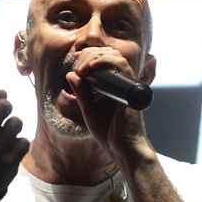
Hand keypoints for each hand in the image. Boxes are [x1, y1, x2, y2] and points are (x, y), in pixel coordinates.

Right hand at [0, 76, 29, 192]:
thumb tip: (3, 92)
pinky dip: (19, 143)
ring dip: (13, 126)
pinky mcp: (9, 162)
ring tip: (5, 134)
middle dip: (5, 106)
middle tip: (2, 113)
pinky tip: (10, 149)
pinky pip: (23, 141)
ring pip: (17, 122)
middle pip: (4, 106)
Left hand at [66, 48, 151, 162]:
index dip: (89, 54)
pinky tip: (93, 66)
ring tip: (83, 67)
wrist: (121, 148)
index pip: (103, 59)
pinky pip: (122, 66)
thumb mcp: (88, 110)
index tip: (75, 58)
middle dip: (89, 53)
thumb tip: (70, 74)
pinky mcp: (130, 88)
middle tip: (77, 63)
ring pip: (115, 55)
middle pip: (109, 53)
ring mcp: (127, 84)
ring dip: (96, 55)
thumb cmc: (108, 133)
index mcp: (112, 85)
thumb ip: (81, 93)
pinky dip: (106, 61)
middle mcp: (121, 82)